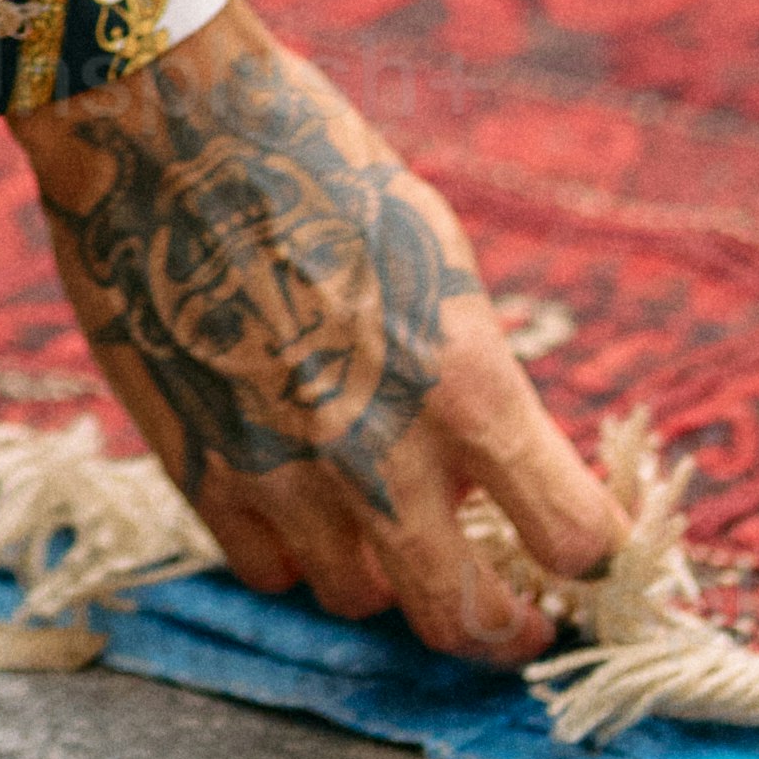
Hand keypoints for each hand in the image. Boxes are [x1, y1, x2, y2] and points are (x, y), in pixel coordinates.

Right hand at [11, 0, 617, 665]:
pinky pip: (270, 568)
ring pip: (361, 599)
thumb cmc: (315, 168)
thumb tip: (500, 468)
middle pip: (467, 620)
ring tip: (387, 518)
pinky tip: (300, 494)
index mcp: (467, 386)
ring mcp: (287, 479)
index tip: (590, 550)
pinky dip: (296, 548)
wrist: (166, 131)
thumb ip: (469, 379)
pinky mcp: (204, 476)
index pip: (574, 536)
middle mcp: (385, 456)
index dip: (592, 551)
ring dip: (387, 571)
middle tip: (517, 617)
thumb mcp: (434, 260)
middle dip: (504, 628)